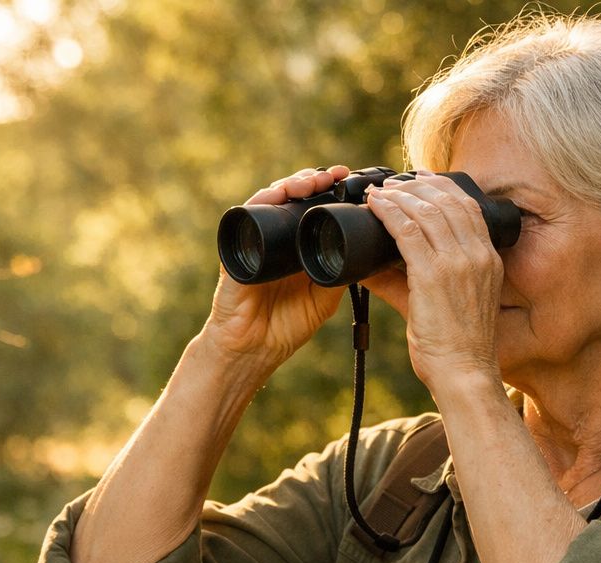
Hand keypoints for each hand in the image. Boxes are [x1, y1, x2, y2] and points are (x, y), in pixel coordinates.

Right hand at [202, 166, 351, 371]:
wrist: (256, 349)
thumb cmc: (285, 325)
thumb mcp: (324, 296)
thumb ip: (339, 273)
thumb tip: (363, 251)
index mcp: (296, 245)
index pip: (310, 206)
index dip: (326, 189)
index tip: (347, 179)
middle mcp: (274, 237)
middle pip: (291, 195)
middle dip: (312, 180)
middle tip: (333, 175)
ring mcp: (255, 239)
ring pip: (271, 198)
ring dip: (291, 184)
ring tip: (311, 181)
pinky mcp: (237, 248)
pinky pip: (247, 215)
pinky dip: (263, 200)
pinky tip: (279, 193)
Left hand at [361, 172, 503, 396]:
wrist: (464, 373)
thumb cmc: (456, 348)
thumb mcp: (446, 305)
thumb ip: (410, 282)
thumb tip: (373, 269)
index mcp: (488, 260)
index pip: (468, 208)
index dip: (443, 188)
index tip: (420, 180)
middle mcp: (477, 256)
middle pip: (448, 202)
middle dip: (417, 187)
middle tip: (393, 184)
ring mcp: (458, 263)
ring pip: (427, 211)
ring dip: (400, 197)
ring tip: (380, 194)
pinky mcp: (434, 275)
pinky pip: (408, 231)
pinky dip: (390, 213)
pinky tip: (376, 206)